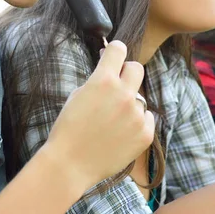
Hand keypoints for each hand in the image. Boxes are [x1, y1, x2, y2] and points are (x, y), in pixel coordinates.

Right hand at [43, 41, 153, 191]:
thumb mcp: (78, 94)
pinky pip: (146, 118)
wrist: (69, 164)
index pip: (119, 49)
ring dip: (129, 103)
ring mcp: (136, 115)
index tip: (112, 57)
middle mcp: (124, 94)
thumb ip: (98, 79)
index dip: (114, 51)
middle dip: (126, 73)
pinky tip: (120, 133)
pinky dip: (136, 122)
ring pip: (140, 97)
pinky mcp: (145, 133)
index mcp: (103, 80)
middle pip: (136, 68)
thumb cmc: (68, 128)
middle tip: (116, 85)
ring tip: (112, 120)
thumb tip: (110, 66)